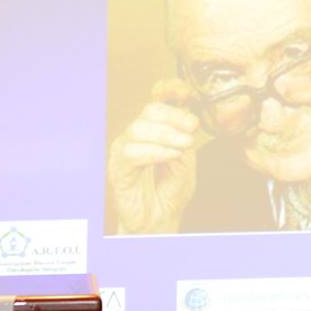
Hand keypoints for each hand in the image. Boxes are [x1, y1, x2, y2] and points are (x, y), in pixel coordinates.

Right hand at [107, 79, 205, 234]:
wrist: (160, 220)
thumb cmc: (171, 190)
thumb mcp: (187, 160)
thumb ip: (186, 139)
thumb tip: (189, 121)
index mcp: (155, 128)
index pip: (158, 99)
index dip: (171, 90)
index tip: (189, 94)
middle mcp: (137, 135)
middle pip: (150, 110)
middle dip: (174, 116)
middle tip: (192, 128)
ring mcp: (124, 150)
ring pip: (139, 128)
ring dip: (166, 134)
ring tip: (184, 145)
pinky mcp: (118, 168)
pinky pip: (131, 152)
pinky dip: (155, 151)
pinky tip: (171, 156)